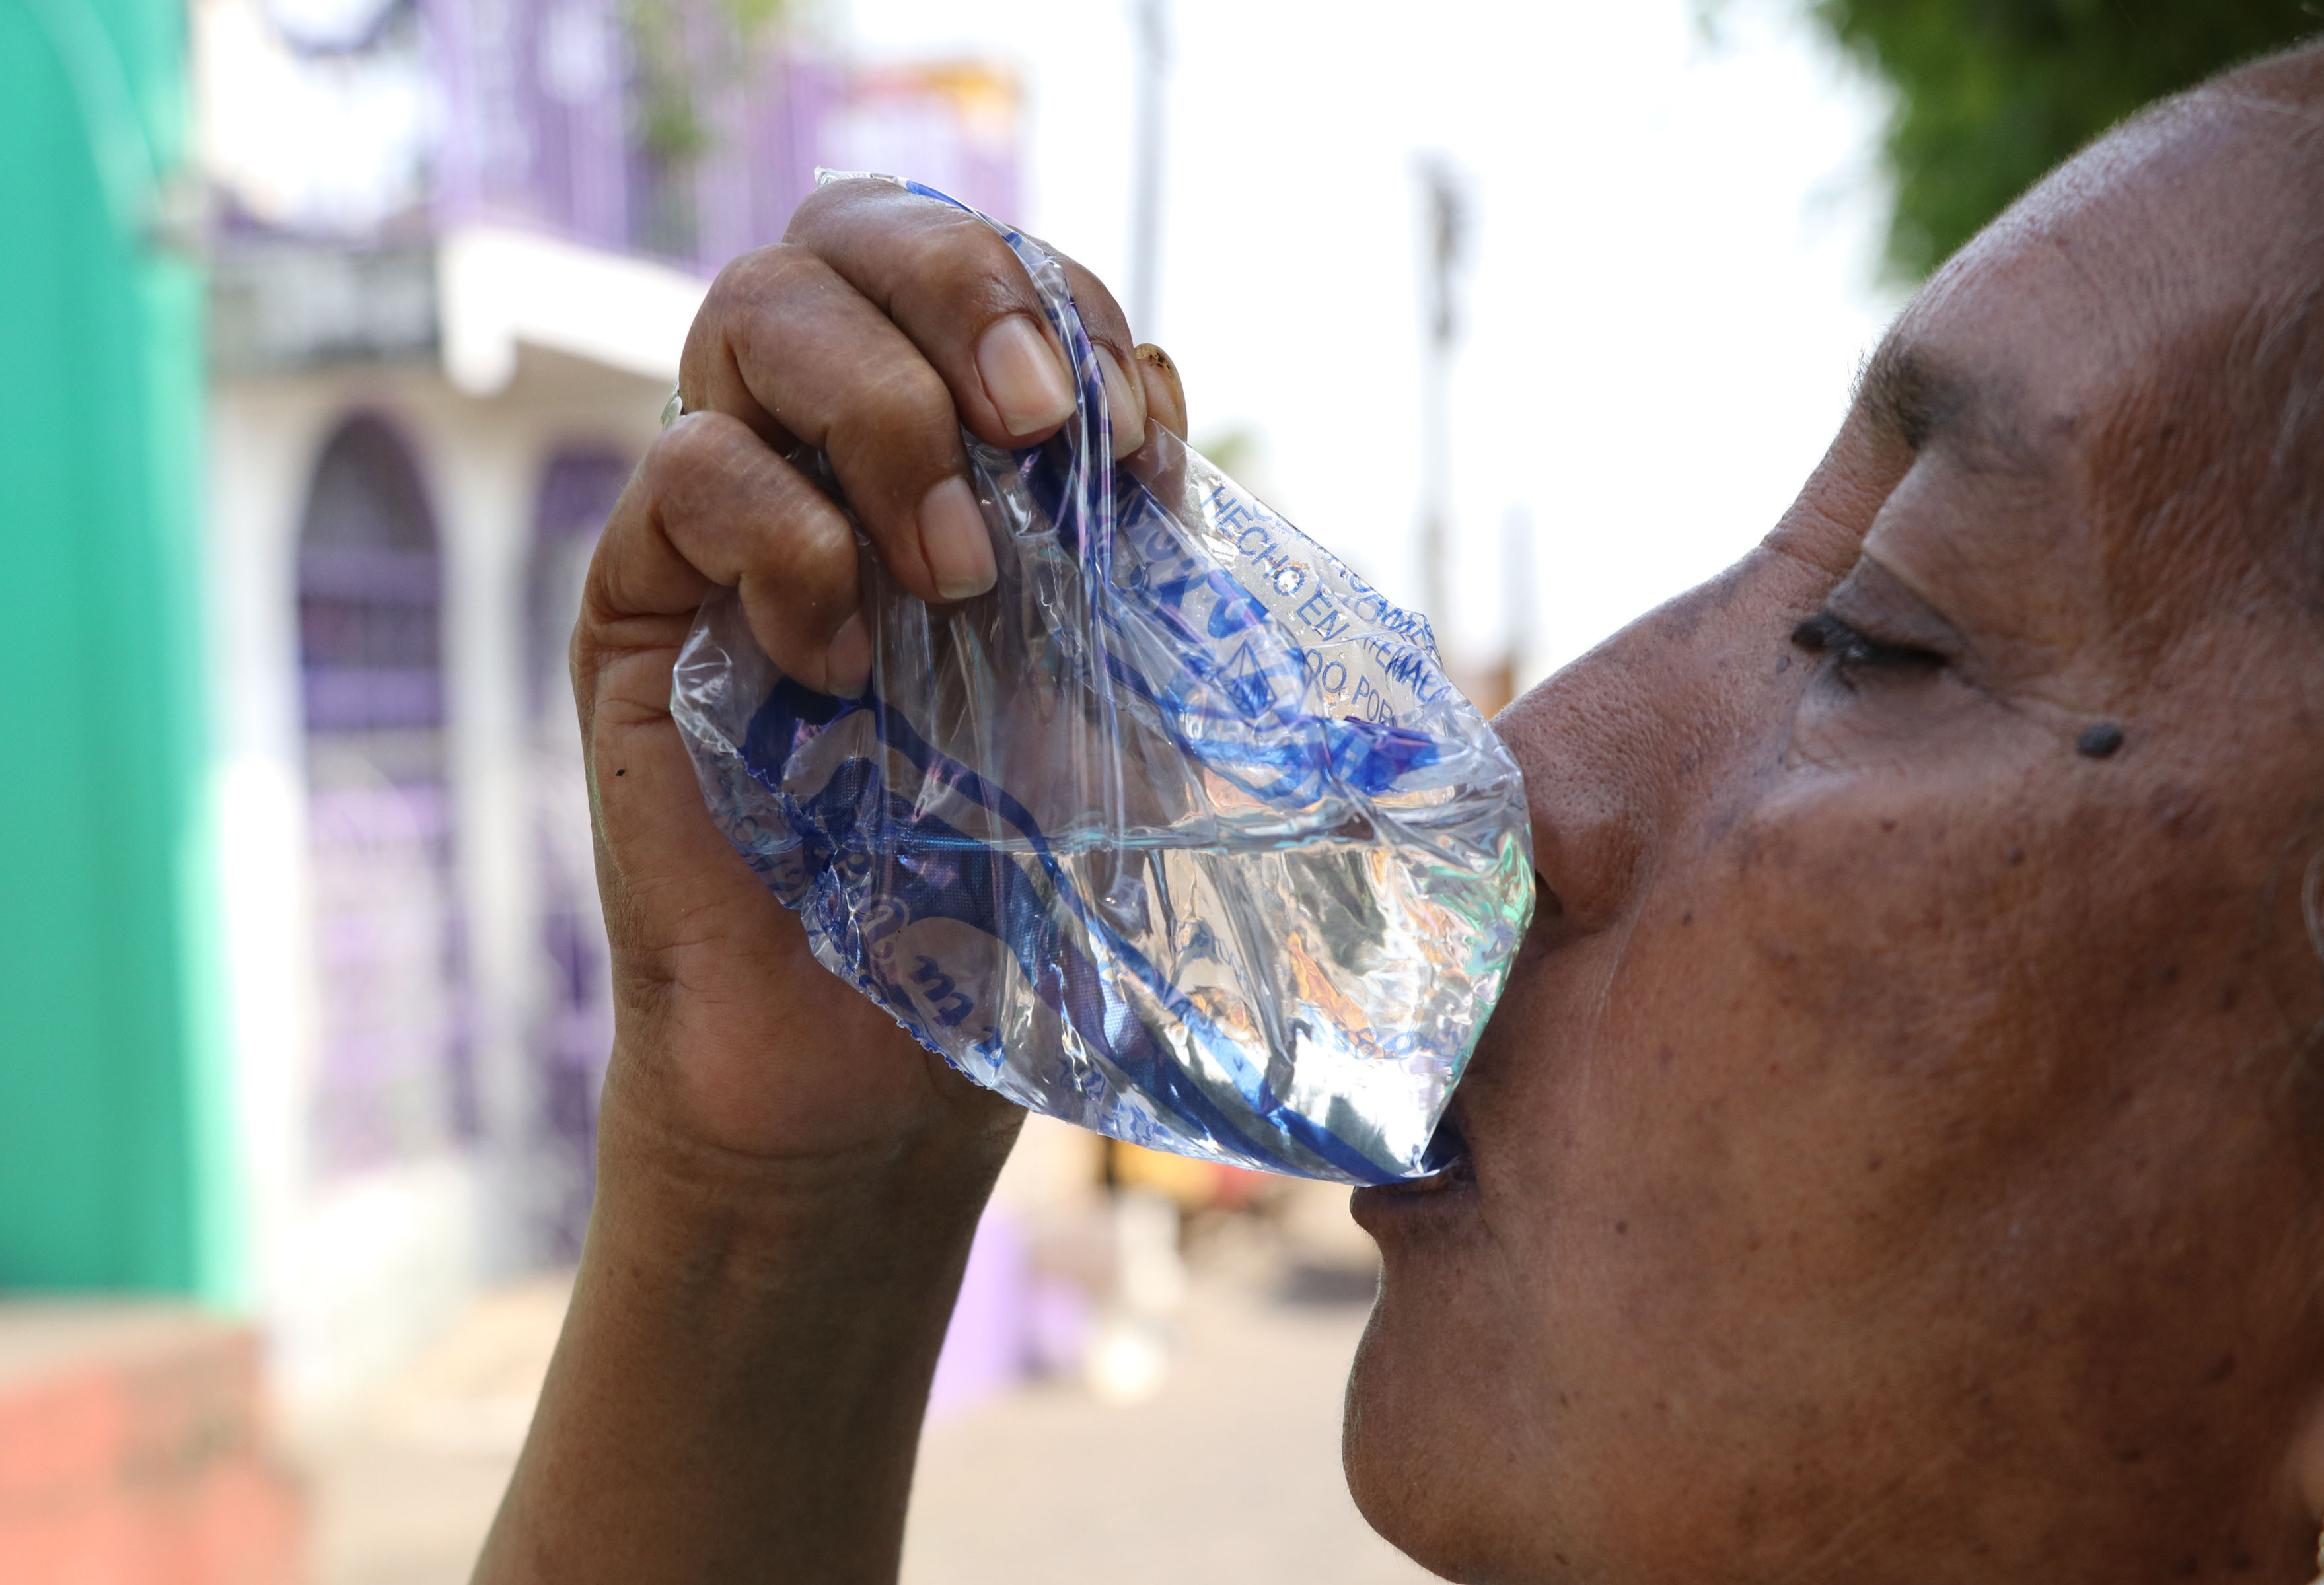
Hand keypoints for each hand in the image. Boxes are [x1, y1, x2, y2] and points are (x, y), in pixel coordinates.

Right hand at [476, 185, 1188, 1583]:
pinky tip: (844, 667)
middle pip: (844, 230)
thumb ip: (1133, 543)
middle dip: (960, 289)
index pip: (976, 266)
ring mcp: (726, 520)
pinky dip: (785, 542)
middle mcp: (830, 456)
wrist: (882, 1060)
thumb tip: (1155, 389)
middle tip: (1039, 425)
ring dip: (883, 416)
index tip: (1136, 442)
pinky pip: (683, 473)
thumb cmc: (1013, 884)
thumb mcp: (1120, 694)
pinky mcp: (639, 606)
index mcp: (951, 452)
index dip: (1059, 297)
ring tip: (957, 580)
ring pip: (751, 312)